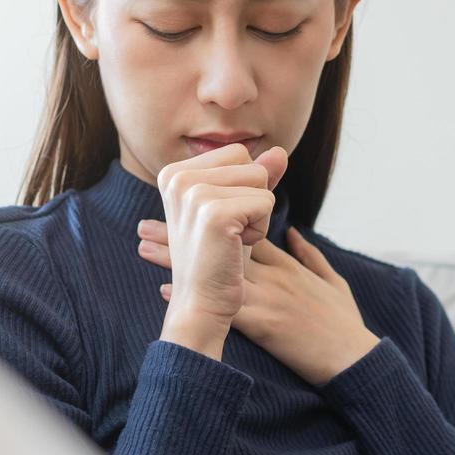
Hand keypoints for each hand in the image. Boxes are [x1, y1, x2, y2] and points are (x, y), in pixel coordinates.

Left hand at [136, 220, 381, 387]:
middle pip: (221, 243)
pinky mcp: (265, 323)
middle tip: (147, 223)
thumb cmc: (345, 325)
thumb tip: (293, 232)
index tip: (187, 208)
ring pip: (215, 268)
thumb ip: (311, 255)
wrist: (354, 358)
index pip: (245, 232)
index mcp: (287, 264)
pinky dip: (195, 296)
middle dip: (183, 232)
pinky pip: (222, 304)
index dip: (215, 218)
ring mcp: (268, 296)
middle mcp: (273, 275)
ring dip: (178, 259)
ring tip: (144, 248)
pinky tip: (167, 290)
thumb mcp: (333, 281)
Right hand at [150, 142, 287, 342]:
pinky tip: (235, 248)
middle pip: (252, 165)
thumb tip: (280, 151)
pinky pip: (266, 203)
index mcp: (174, 172)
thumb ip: (256, 176)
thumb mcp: (235, 208)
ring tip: (231, 240)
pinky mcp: (214, 212)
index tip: (221, 219)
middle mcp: (177, 177)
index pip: (238, 153)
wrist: (201, 303)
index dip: (243, 188)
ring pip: (262, 183)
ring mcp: (193, 193)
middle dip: (253, 200)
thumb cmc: (220, 257)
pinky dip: (260, 230)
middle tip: (228, 233)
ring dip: (258, 216)